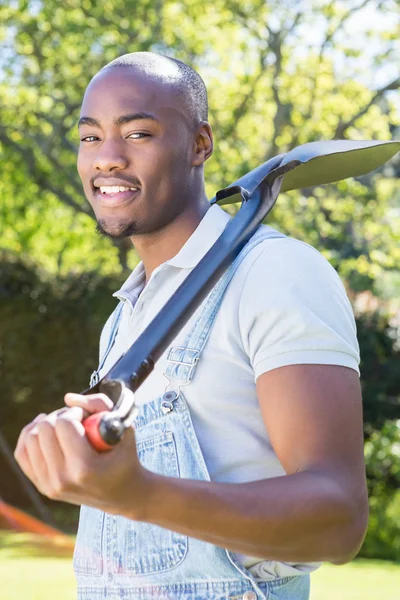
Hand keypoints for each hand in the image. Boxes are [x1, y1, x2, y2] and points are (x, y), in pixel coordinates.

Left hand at [14, 393, 152, 520]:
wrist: (122, 494)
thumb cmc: (124, 458)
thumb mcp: (124, 428)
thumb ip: (100, 405)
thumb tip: (68, 399)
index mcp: (84, 468)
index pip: (64, 424)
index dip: (76, 412)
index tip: (87, 416)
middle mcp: (62, 479)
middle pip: (45, 429)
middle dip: (61, 416)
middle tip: (76, 420)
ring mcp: (49, 485)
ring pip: (30, 438)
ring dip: (46, 424)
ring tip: (63, 425)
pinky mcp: (41, 486)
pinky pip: (22, 452)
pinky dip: (31, 436)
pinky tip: (45, 431)